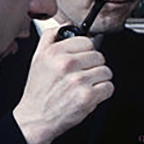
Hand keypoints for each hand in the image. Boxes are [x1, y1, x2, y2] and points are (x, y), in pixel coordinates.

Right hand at [12, 28, 112, 143]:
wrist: (35, 118)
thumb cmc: (38, 91)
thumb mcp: (37, 59)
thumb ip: (50, 38)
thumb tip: (65, 25)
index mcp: (54, 53)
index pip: (87, 42)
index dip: (86, 52)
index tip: (81, 60)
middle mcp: (66, 64)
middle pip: (99, 56)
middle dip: (93, 67)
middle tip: (81, 76)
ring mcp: (78, 80)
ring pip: (106, 71)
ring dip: (98, 80)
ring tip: (84, 86)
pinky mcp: (88, 96)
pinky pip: (108, 87)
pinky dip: (102, 93)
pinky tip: (88, 95)